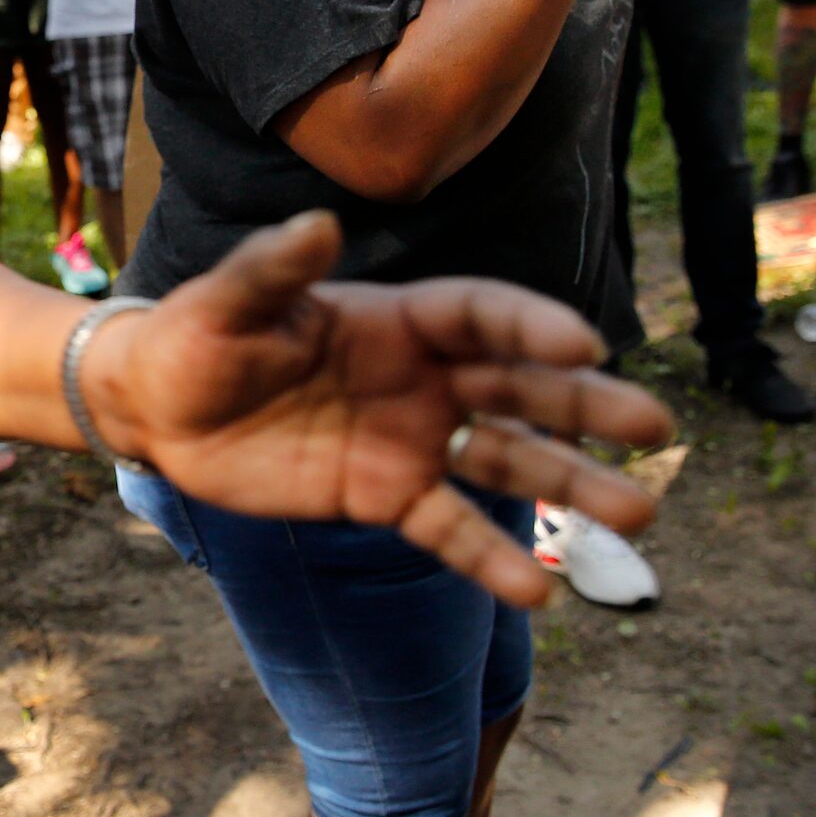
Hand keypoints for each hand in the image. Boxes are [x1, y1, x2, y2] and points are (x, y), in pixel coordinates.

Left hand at [82, 213, 675, 604]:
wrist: (158, 409)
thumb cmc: (194, 337)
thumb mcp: (226, 301)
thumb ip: (274, 269)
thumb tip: (319, 225)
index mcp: (395, 318)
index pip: (483, 316)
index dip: (533, 327)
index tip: (586, 344)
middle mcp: (421, 376)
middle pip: (522, 387)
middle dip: (589, 406)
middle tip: (656, 429)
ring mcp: (412, 438)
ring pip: (508, 460)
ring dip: (574, 484)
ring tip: (639, 514)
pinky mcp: (385, 496)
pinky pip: (449, 530)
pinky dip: (490, 560)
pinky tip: (540, 591)